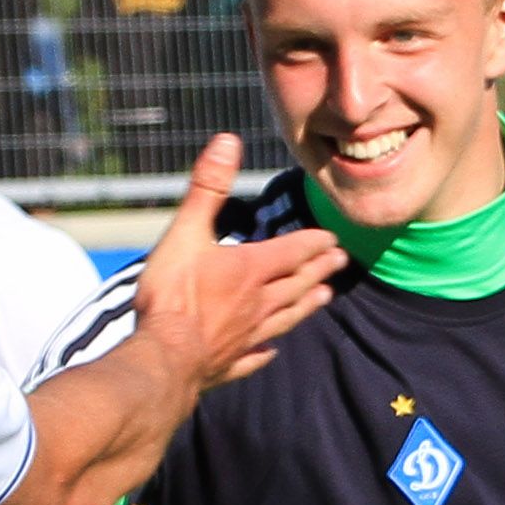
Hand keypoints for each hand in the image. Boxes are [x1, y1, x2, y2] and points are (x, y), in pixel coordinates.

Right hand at [133, 135, 342, 388]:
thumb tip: (228, 141)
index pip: (292, 251)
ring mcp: (246, 336)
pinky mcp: (230, 363)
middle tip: (341, 262)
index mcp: (250, 269)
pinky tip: (271, 351)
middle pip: (297, 284)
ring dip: (306, 306)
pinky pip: (255, 356)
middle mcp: (257, 303)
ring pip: (285, 318)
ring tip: (324, 297)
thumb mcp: (186, 231)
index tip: (333, 238)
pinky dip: (266, 352)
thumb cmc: (172, 294)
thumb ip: (208, 187)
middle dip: (319, 270)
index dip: (314, 242)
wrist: (164, 356)